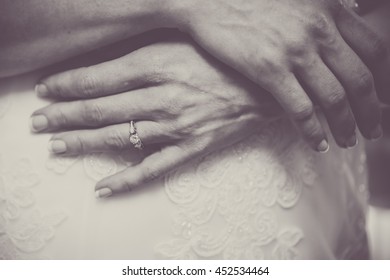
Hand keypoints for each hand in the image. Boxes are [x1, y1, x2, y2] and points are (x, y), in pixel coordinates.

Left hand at [31, 38, 281, 196]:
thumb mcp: (181, 42)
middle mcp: (163, 97)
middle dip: (63, 116)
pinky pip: (153, 167)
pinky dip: (126, 179)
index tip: (45, 90)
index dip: (66, 85)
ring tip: (56, 147)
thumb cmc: (222, 58)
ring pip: (119, 137)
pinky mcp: (191, 148)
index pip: (98, 78)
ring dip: (83, 143)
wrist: (265, 86)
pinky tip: (102, 186)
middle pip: (101, 109)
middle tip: (38, 123)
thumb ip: (143, 50)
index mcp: (158, 64)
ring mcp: (176, 126)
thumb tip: (106, 61)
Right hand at [169, 0, 387, 147]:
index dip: (383, 79)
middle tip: (374, 130)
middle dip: (371, 111)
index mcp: (328, 10)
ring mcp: (294, 50)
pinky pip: (300, 108)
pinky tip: (317, 144)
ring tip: (348, 141)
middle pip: (360, 79)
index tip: (382, 98)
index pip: (373, 49)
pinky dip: (312, 131)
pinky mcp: (268, 69)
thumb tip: (346, 19)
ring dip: (346, 125)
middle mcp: (318, 30)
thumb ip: (323, 9)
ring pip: (334, 98)